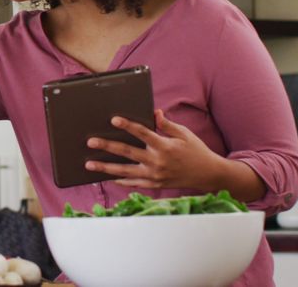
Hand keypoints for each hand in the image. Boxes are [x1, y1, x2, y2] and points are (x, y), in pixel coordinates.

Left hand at [84, 109, 224, 189]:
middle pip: (128, 152)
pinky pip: (134, 183)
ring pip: (125, 171)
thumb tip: (154, 112)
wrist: (208, 175)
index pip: (143, 133)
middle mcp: (158, 162)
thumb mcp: (184, 134)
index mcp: (165, 146)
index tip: (113, 119)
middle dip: (107, 146)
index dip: (128, 125)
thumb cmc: (196, 151)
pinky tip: (107, 177)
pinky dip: (121, 181)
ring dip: (106, 167)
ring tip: (89, 164)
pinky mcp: (155, 185)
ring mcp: (155, 175)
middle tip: (91, 142)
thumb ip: (167, 124)